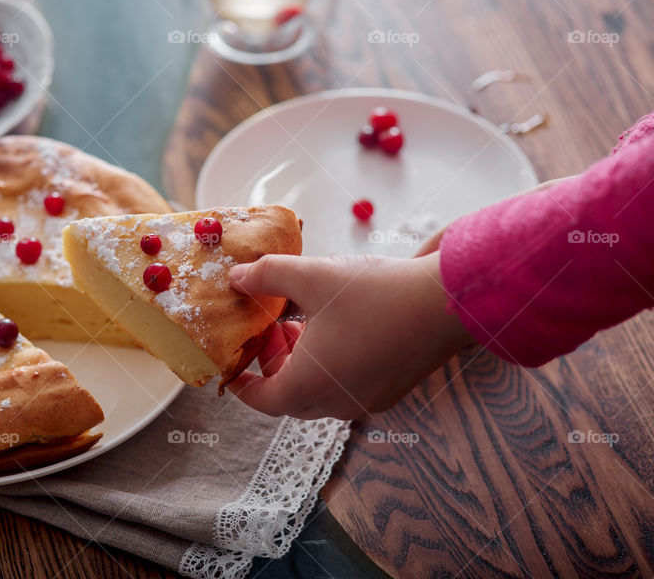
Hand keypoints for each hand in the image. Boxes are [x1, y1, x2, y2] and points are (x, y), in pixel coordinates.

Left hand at [226, 252, 472, 419]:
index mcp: (311, 385)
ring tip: (302, 321)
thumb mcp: (310, 275)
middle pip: (289, 396)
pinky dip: (330, 365)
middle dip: (273, 363)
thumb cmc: (374, 292)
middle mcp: (338, 403)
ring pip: (319, 391)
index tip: (231, 366)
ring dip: (301, 362)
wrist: (447, 303)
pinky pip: (346, 386)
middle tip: (272, 326)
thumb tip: (237, 279)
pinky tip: (337, 326)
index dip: (241, 384)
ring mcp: (367, 400)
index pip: (262, 400)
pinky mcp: (390, 390)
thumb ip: (266, 276)